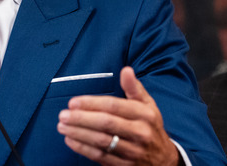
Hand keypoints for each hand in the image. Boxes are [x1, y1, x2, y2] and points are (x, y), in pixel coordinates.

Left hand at [57, 67, 180, 165]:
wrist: (164, 160)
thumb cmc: (150, 127)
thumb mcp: (148, 105)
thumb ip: (134, 88)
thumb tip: (126, 70)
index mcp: (144, 115)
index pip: (114, 106)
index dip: (91, 103)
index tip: (73, 102)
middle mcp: (140, 133)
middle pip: (106, 124)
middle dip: (81, 118)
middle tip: (63, 115)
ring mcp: (133, 151)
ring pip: (101, 141)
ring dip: (78, 133)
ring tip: (62, 126)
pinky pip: (100, 156)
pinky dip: (83, 148)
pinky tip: (71, 140)